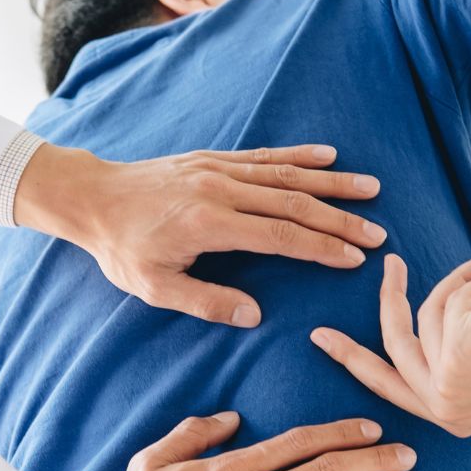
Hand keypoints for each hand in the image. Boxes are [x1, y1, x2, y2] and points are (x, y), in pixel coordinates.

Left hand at [13, 143, 385, 326]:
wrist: (92, 197)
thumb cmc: (121, 248)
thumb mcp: (153, 286)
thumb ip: (205, 302)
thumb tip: (254, 315)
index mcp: (208, 224)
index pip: (278, 236)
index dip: (320, 247)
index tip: (354, 258)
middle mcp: (219, 190)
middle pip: (293, 202)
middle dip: (339, 219)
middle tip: (378, 234)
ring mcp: (217, 169)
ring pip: (285, 174)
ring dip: (331, 183)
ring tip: (371, 190)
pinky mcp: (213, 158)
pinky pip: (263, 155)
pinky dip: (298, 155)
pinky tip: (328, 155)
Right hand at [308, 251, 470, 469]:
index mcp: (455, 419)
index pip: (390, 386)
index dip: (356, 360)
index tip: (325, 339)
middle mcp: (445, 407)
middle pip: (389, 348)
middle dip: (383, 302)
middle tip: (387, 265)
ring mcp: (447, 384)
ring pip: (426, 312)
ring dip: (463, 281)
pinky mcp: (454, 354)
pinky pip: (449, 300)